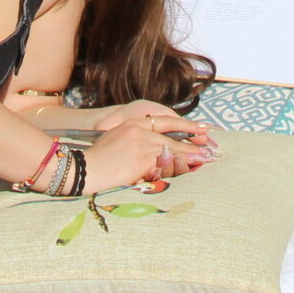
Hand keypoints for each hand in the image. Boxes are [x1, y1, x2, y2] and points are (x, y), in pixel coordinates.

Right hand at [80, 119, 214, 192]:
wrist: (84, 170)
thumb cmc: (97, 160)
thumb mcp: (116, 139)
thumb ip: (137, 139)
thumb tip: (159, 149)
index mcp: (133, 123)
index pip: (165, 121)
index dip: (185, 125)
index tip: (202, 127)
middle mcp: (139, 131)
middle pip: (172, 139)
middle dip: (192, 146)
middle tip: (210, 150)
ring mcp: (142, 145)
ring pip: (171, 153)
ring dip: (189, 159)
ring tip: (205, 161)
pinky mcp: (142, 160)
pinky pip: (163, 167)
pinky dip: (175, 170)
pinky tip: (187, 171)